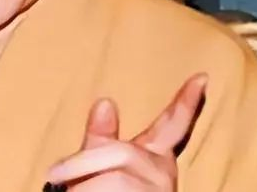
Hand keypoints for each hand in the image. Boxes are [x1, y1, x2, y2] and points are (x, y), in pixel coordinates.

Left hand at [44, 74, 206, 190]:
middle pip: (122, 154)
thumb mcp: (101, 169)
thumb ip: (101, 140)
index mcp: (155, 160)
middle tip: (55, 178)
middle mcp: (163, 176)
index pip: (173, 125)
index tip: (201, 76)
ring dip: (81, 190)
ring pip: (114, 182)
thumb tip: (105, 101)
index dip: (187, 102)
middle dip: (82, 165)